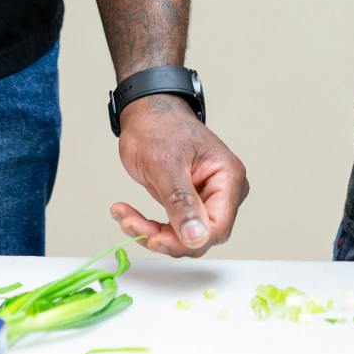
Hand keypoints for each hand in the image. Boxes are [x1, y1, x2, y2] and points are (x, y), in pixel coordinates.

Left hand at [110, 95, 248, 256]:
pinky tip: (127, 214)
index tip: (155, 239)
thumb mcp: (166, 164)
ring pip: (183, 236)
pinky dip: (148, 225)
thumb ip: (181, 202)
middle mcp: (224, 191)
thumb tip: (197, 237)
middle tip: (131, 223)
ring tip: (125, 216)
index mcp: (228, 177)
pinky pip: (172, 228)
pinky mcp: (189, 204)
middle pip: (200, 236)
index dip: (188, 240)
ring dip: (151, 231)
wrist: (146, 113)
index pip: (218, 226)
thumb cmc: (159, 126)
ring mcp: (207, 198)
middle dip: (164, 235)